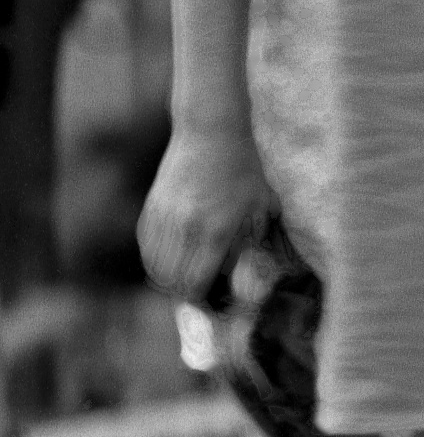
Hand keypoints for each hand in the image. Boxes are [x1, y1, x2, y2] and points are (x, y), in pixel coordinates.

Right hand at [137, 128, 273, 302]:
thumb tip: (257, 275)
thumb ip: (258, 242)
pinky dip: (157, 261)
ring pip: (155, 268)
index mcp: (216, 231)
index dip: (203, 301)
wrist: (210, 133)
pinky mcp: (151, 208)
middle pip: (172, 281)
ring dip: (170, 280)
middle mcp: (185, 228)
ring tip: (188, 279)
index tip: (216, 304)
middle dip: (186, 295)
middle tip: (203, 295)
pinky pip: (147, 248)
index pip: (195, 283)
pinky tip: (173, 259)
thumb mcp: (263, 206)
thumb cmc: (245, 169)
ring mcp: (164, 218)